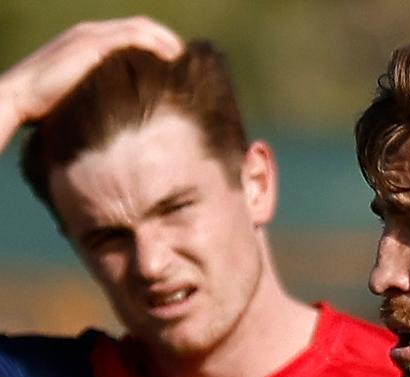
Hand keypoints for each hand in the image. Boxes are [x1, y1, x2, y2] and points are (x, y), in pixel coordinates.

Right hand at [0, 17, 182, 148]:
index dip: (160, 45)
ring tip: (184, 60)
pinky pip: (131, 37)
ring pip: (141, 28)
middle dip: (169, 41)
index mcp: (93, 42)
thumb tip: (140, 114)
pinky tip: (171, 58)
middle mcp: (93, 33)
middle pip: (143, 27)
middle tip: (189, 61)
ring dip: (167, 41)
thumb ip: (111, 92)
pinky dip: (155, 44)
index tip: (181, 67)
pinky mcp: (91, 45)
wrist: (19, 99)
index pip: (135, 34)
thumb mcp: (88, 94)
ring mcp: (91, 35)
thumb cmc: (50, 106)